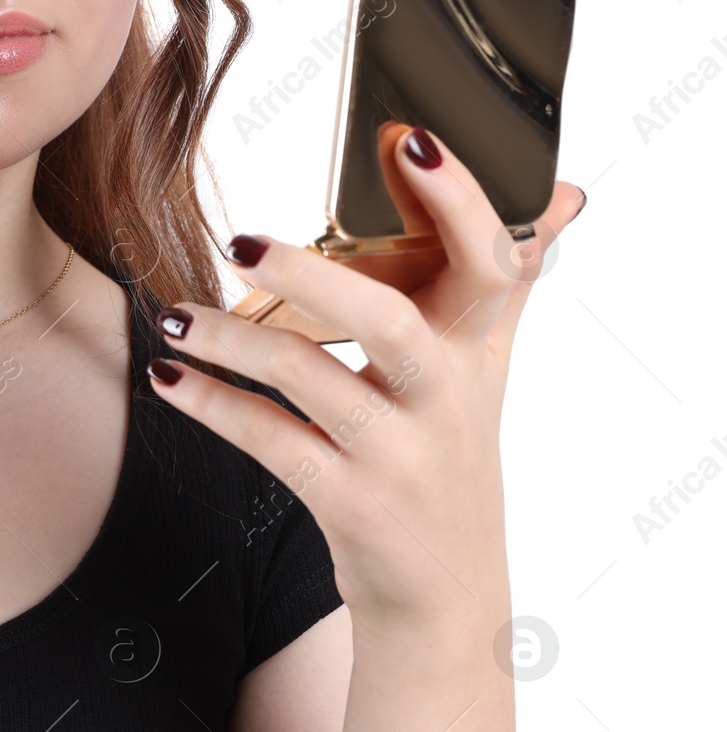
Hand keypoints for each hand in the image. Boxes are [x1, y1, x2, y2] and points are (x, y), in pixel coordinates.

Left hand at [147, 125, 585, 629]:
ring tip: (177, 318)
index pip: (493, 261)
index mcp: (479, 350)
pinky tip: (169, 380)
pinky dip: (212, 405)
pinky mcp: (351, 503)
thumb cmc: (447, 452)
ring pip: (308, 380)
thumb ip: (498, 282)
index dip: (458, 198)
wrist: (448, 593)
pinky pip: (270, 441)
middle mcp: (448, 399)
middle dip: (311, 277)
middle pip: (388, 321)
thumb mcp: (482, 369)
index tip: (406, 138)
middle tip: (242, 240)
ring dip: (229, 342)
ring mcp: (400, 456)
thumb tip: (562, 192)